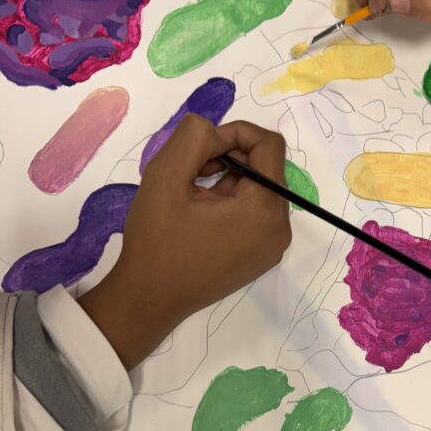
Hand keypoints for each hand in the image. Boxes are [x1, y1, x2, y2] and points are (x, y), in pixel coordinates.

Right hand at [79, 116, 290, 370]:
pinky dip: (232, 203)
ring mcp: (273, 247)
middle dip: (229, 158)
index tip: (199, 150)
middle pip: (265, 167)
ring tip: (193, 196)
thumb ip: (194, 136)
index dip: (233, 133)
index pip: (268, 144)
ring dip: (228, 180)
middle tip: (191, 173)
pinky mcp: (261, 257)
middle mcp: (280, 228)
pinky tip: (201, 216)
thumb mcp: (165, 175)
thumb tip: (214, 131)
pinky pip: (255, 214)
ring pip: (259, 189)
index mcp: (264, 209)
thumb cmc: (156, 240)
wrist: (150, 299)